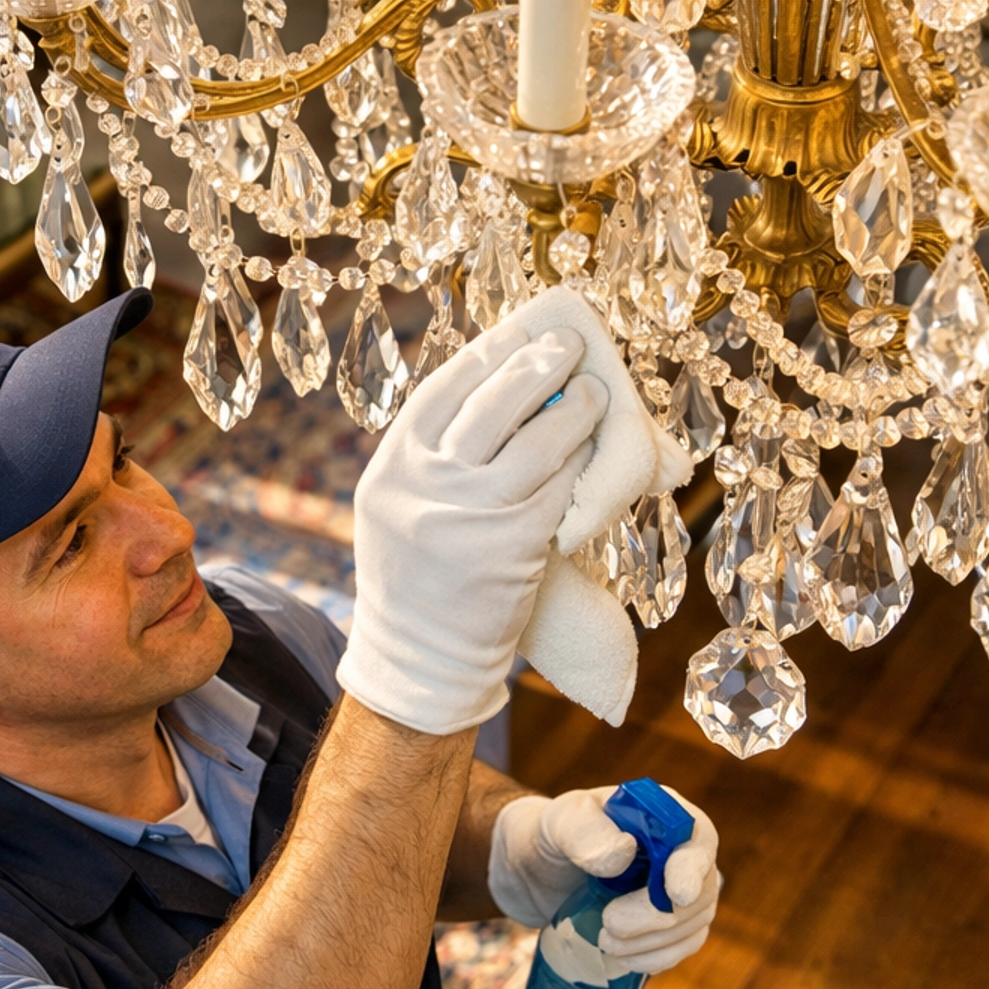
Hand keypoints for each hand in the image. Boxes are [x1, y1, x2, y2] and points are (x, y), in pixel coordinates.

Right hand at [336, 324, 605, 734]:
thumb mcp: (401, 505)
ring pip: (536, 443)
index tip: (519, 331)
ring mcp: (469, 515)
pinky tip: (592, 447)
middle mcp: (426, 485)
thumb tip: (504, 393)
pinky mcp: (512, 546)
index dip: (486, 356)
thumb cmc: (419, 576)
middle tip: (570, 346)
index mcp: (392, 467)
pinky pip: (558, 489)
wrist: (421, 656)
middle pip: (493, 404)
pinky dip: (579, 463)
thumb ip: (437, 457)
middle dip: (537, 366)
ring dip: (573, 411)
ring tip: (595, 393)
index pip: (442, 391)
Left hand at [489, 784, 720, 976]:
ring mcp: (678, 889)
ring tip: (605, 941)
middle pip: (700, 890)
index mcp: (663, 815)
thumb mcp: (559, 822)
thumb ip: (584, 832)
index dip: (692, 869)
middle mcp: (680, 851)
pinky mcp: (668, 923)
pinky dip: (657, 957)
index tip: (677, 896)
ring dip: (653, 942)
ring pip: (694, 923)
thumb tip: (623, 855)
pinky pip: (682, 946)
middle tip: (609, 925)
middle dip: (657, 917)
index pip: (698, 839)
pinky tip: (624, 957)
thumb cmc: (552, 835)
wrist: (536, 872)